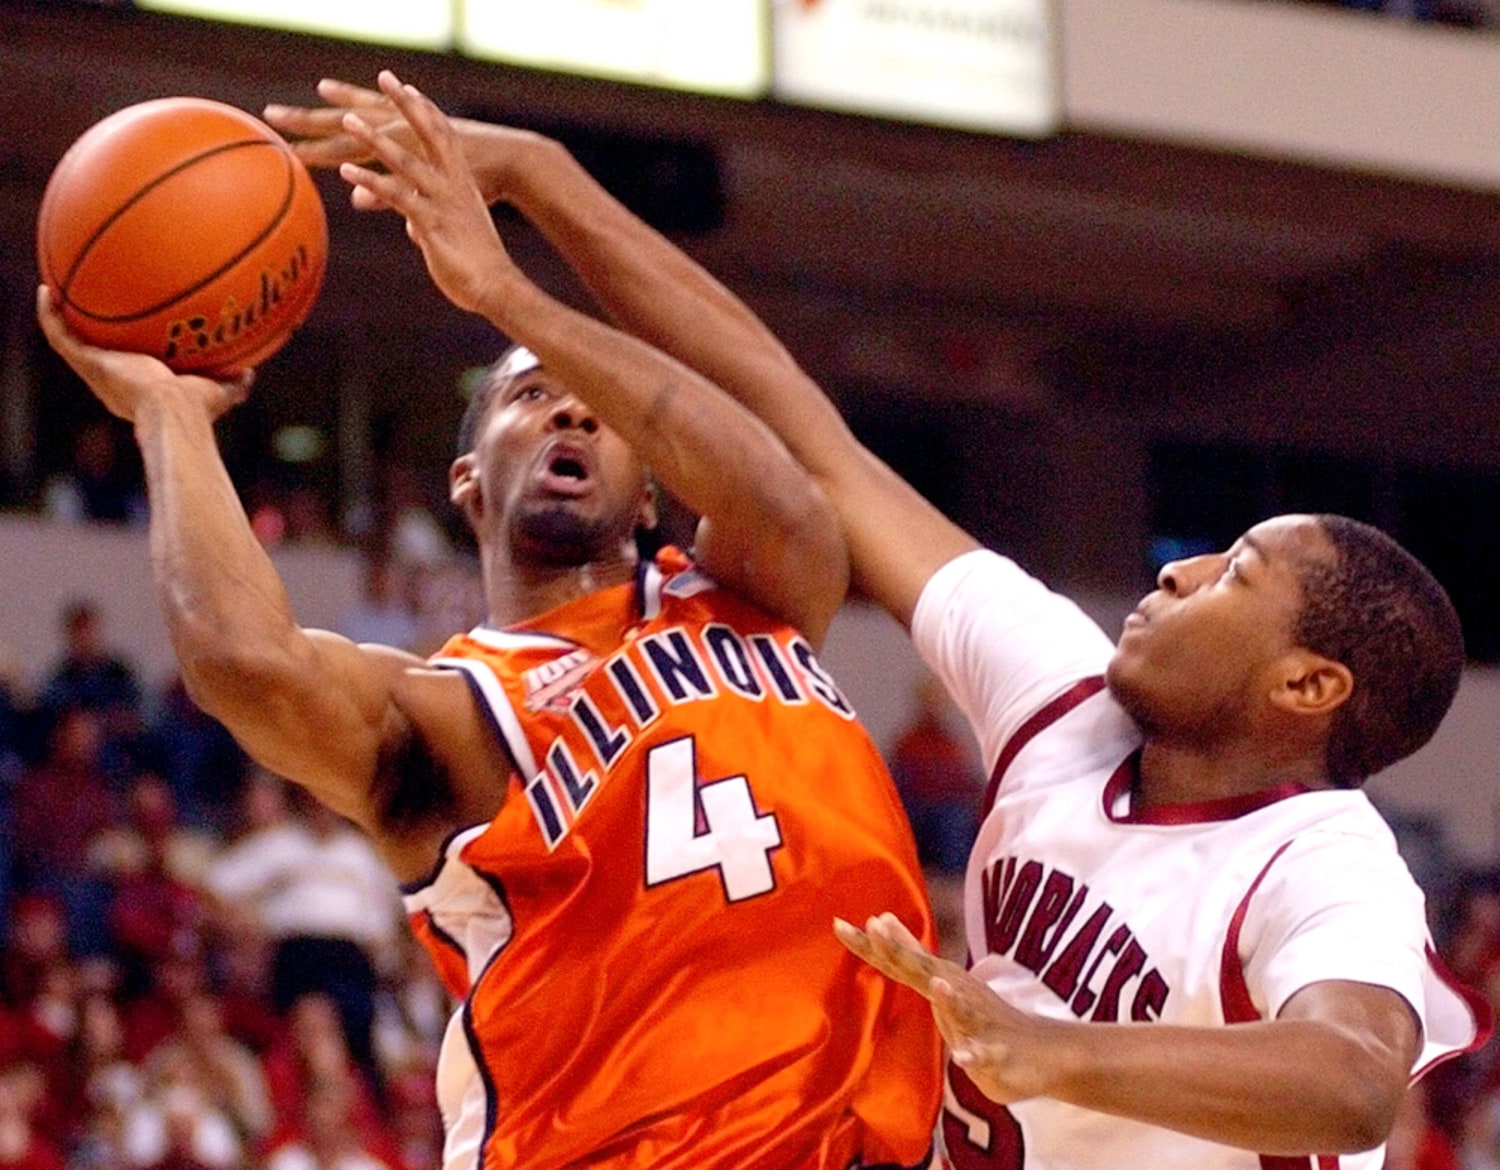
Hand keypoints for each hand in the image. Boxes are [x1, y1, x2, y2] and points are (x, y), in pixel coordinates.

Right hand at [35, 286, 251, 423]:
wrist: (174, 411)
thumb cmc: (198, 409)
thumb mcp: (220, 392)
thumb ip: (235, 383)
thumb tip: (250, 372)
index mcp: (139, 387)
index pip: (127, 365)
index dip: (123, 351)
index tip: (126, 332)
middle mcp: (113, 380)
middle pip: (97, 351)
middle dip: (92, 332)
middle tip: (88, 308)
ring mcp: (97, 372)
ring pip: (71, 341)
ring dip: (61, 317)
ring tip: (55, 290)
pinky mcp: (88, 363)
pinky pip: (59, 335)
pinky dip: (49, 314)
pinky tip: (46, 290)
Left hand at [334, 71, 520, 318]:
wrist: (496, 285)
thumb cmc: (475, 264)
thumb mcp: (447, 236)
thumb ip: (424, 222)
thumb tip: (408, 226)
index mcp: (460, 182)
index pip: (442, 135)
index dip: (424, 109)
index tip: (405, 86)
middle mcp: (453, 183)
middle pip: (428, 133)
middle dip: (405, 104)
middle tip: (387, 76)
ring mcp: (442, 200)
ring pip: (405, 160)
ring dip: (375, 138)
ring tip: (350, 120)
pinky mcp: (431, 221)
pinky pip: (397, 195)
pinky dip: (370, 181)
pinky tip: (346, 171)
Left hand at [834, 912, 1063, 1103]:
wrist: (1043, 1053)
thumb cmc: (983, 1017)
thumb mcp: (939, 983)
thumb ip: (910, 954)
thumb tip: (880, 919)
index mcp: (938, 980)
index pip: (897, 959)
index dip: (868, 945)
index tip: (838, 924)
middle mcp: (958, 993)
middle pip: (924, 971)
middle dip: (902, 951)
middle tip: (877, 925)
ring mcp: (979, 1022)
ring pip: (961, 1008)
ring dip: (948, 997)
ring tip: (936, 984)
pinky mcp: (997, 1054)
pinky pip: (984, 1055)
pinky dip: (974, 1054)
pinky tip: (964, 1057)